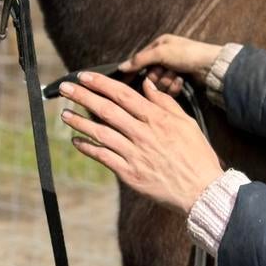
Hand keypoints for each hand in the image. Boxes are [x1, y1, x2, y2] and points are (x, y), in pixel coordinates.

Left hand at [60, 71, 222, 214]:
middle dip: (83, 96)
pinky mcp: (130, 174)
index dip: (101, 84)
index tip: (84, 75)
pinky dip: (88, 148)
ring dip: (80, 121)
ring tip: (64, 113)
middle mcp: (143, 134)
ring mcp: (135, 154)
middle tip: (65, 88)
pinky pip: (104, 158)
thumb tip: (147, 84)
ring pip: (101, 133)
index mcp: (156, 118)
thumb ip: (164, 102)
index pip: (123, 94)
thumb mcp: (186, 122)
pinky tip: (76, 140)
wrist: (201, 190)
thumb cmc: (196, 154)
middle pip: (106, 110)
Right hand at [118, 34, 222, 94]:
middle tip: (164, 74)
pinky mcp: (180, 79)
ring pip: (159, 82)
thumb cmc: (186, 54)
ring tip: (176, 77)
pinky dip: (174, 86)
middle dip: (157, 77)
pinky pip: (169, 88)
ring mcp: (173, 68)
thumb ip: (140, 60)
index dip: (134, 70)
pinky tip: (181, 81)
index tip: (126, 82)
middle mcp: (165, 55)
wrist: (210, 66)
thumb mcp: (161, 53)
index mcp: (159, 44)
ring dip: (167, 82)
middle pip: (150, 73)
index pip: (140, 59)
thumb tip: (121, 67)